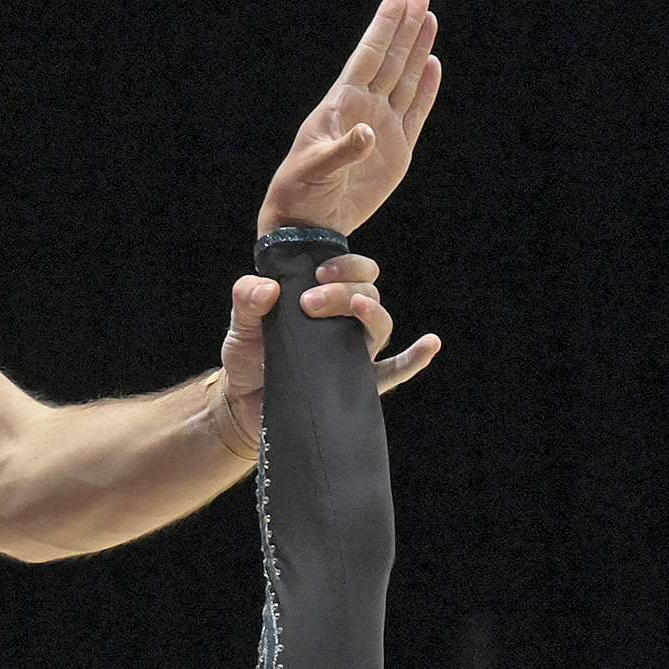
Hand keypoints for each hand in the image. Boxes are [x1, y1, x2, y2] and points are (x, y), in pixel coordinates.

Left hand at [213, 258, 441, 453]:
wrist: (242, 403)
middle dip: (346, 290)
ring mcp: (352, 353)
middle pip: (367, 294)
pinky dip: (414, 360)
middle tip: (311, 300)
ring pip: (380, 325)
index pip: (351, 271)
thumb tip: (268, 288)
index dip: (344, 265)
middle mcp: (343, 322)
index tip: (319, 272)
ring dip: (371, 312)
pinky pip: (393, 372)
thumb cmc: (247, 357)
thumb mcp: (239, 324)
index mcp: (322, 299)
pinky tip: (430, 345)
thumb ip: (246, 299)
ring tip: (358, 305)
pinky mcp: (354, 385)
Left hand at [258, 0, 442, 239]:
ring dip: (418, 48)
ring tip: (429, 15)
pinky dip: (426, 87)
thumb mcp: (315, 170)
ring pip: (406, 78)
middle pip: (391, 59)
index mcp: (341, 106)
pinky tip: (433, 63)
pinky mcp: (397, 150)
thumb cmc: (301, 192)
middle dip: (406, 26)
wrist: (309, 224)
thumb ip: (342, 151)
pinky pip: (416, 111)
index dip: (384, 27)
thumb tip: (368, 132)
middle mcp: (364, 109)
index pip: (368, 57)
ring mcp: (383, 126)